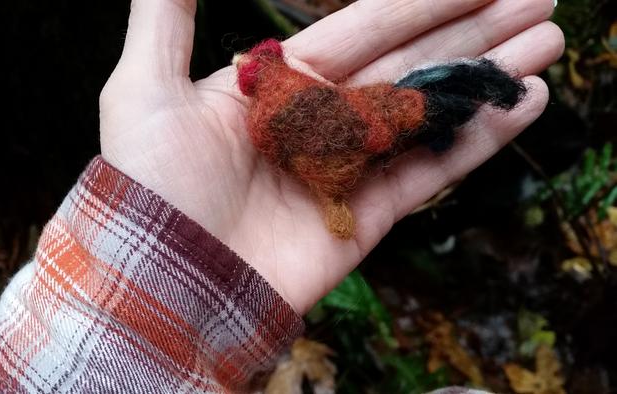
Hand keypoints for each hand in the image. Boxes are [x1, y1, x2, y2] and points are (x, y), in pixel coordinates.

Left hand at [99, 0, 563, 314]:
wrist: (161, 284)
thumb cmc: (147, 184)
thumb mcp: (144, 87)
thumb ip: (166, 17)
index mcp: (279, 85)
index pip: (365, 30)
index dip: (425, 2)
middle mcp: (317, 124)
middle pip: (410, 65)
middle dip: (475, 33)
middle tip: (541, 2)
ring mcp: (344, 173)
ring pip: (429, 115)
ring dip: (488, 80)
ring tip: (547, 46)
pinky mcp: (363, 222)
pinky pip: (428, 175)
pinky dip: (476, 144)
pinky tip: (521, 108)